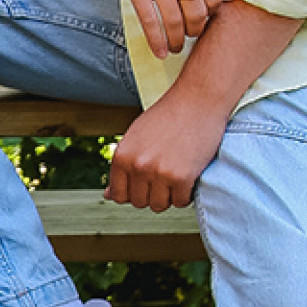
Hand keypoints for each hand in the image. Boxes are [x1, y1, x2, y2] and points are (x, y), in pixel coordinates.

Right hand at [83, 0, 221, 59]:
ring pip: (174, 21)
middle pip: (197, 12)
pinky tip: (159, 51)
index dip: (211, 15)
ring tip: (175, 48)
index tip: (203, 21)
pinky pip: (150, 20)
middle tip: (189, 37)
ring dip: (176, 41)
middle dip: (195, 31)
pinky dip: (156, 41)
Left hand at [106, 82, 230, 212]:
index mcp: (122, 156)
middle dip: (151, 193)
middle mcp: (137, 166)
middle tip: (164, 174)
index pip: (118, 195)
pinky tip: (188, 175)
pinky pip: (180, 202)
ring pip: (159, 205)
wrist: (198, 100)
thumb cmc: (168, 116)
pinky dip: (185, 194)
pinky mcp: (182, 178)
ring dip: (168, 195)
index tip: (144, 183)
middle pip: (139, 202)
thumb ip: (122, 166)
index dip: (132, 192)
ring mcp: (159, 173)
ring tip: (176, 174)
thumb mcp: (136, 137)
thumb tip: (108, 195)